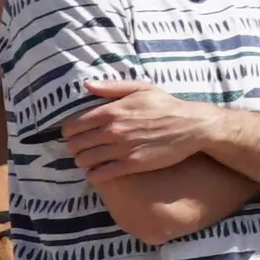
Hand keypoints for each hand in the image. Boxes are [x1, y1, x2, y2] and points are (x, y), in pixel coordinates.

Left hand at [64, 90, 226, 180]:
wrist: (192, 126)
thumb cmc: (166, 106)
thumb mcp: (141, 88)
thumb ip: (112, 87)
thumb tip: (87, 85)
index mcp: (112, 111)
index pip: (72, 125)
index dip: (68, 131)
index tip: (74, 134)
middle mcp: (113, 130)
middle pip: (75, 145)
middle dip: (74, 147)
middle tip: (82, 147)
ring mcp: (121, 149)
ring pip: (84, 160)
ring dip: (83, 161)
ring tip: (90, 159)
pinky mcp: (132, 164)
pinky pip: (100, 174)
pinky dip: (94, 174)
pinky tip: (99, 171)